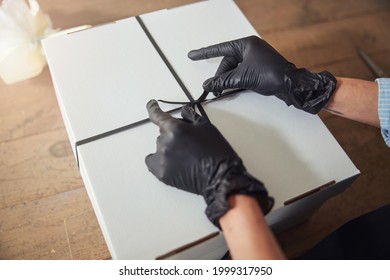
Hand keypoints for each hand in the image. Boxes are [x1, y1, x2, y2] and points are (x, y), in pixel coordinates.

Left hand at [145, 100, 272, 226]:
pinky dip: (159, 160)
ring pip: (160, 147)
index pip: (158, 116)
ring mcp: (162, 159)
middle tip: (189, 143)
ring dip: (170, 148)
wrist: (220, 176)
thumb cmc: (217, 152)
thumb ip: (191, 117)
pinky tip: (172, 162)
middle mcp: (165, 142)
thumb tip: (183, 112)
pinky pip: (152, 161)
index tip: (152, 104)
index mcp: (176, 129)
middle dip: (173, 135)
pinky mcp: (161, 173)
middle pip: (163, 133)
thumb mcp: (207, 127)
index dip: (153, 109)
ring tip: (186, 157)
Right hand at [188, 36, 335, 113]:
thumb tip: (208, 85)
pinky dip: (235, 81)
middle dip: (220, 76)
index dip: (205, 53)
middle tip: (214, 89)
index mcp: (246, 44)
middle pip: (227, 63)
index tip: (193, 55)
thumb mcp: (242, 78)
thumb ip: (223, 81)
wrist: (290, 84)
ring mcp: (255, 59)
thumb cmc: (271, 74)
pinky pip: (241, 73)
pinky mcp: (258, 68)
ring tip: (222, 91)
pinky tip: (230, 88)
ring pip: (233, 69)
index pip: (220, 49)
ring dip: (227, 80)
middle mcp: (250, 49)